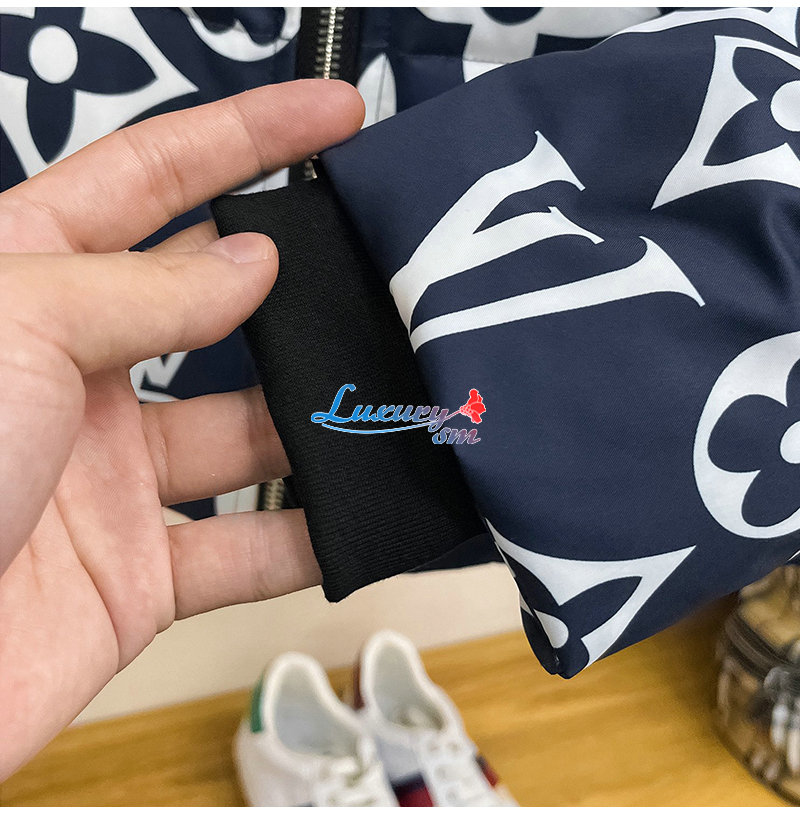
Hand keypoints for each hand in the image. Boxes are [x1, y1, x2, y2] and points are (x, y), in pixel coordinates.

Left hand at [0, 79, 364, 778]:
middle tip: (383, 278)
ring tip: (392, 402)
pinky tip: (363, 515)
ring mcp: (115, 478)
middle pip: (220, 312)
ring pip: (250, 435)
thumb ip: (145, 292)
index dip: (248, 136)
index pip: (153, 178)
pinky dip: (310, 538)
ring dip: (321, 425)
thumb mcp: (14, 327)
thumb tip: (252, 262)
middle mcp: (78, 375)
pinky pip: (248, 548)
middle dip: (301, 294)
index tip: (334, 114)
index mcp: (29, 284)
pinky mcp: (141, 574)